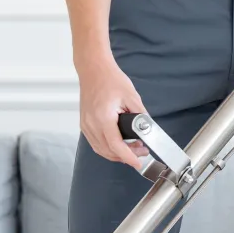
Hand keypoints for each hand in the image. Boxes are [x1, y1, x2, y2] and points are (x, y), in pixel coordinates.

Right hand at [77, 53, 147, 168]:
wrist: (93, 69)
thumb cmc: (109, 79)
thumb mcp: (132, 97)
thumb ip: (141, 116)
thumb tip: (149, 130)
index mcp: (103, 118)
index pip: (116, 146)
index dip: (128, 157)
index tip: (138, 163)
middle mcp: (91, 124)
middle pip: (108, 151)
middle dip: (126, 156)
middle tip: (142, 152)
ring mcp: (86, 125)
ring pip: (101, 150)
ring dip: (116, 154)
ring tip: (132, 149)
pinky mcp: (84, 124)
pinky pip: (95, 143)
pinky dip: (107, 148)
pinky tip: (118, 145)